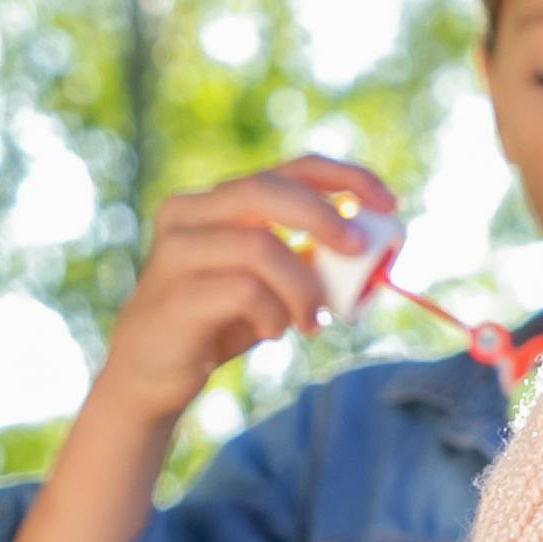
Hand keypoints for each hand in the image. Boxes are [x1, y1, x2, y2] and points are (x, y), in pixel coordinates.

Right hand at [94, 157, 399, 425]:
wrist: (153, 373)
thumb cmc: (221, 319)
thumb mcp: (272, 280)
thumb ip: (307, 256)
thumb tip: (372, 245)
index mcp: (218, 201)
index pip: (290, 168)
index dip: (345, 178)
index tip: (389, 203)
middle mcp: (189, 214)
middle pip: (265, 190)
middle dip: (323, 217)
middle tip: (358, 251)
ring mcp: (174, 252)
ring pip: (259, 246)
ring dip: (303, 287)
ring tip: (311, 321)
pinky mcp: (173, 294)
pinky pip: (243, 291)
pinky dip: (274, 313)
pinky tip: (272, 332)